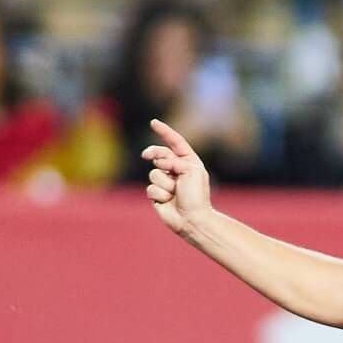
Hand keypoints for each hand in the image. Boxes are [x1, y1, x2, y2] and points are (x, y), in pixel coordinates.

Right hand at [141, 118, 211, 235]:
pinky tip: (169, 201)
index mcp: (188, 161)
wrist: (192, 219)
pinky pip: (151, 188)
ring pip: (153, 173)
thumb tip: (156, 163)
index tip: (153, 122)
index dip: (164, 132)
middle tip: (146, 155)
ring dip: (164, 183)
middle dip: (153, 153)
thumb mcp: (190, 171)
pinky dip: (160, 194)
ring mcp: (165, 182)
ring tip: (174, 193)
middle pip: (158, 154)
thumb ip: (173, 160)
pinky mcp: (157, 194)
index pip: (175, 142)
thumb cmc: (196, 196)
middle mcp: (176, 170)